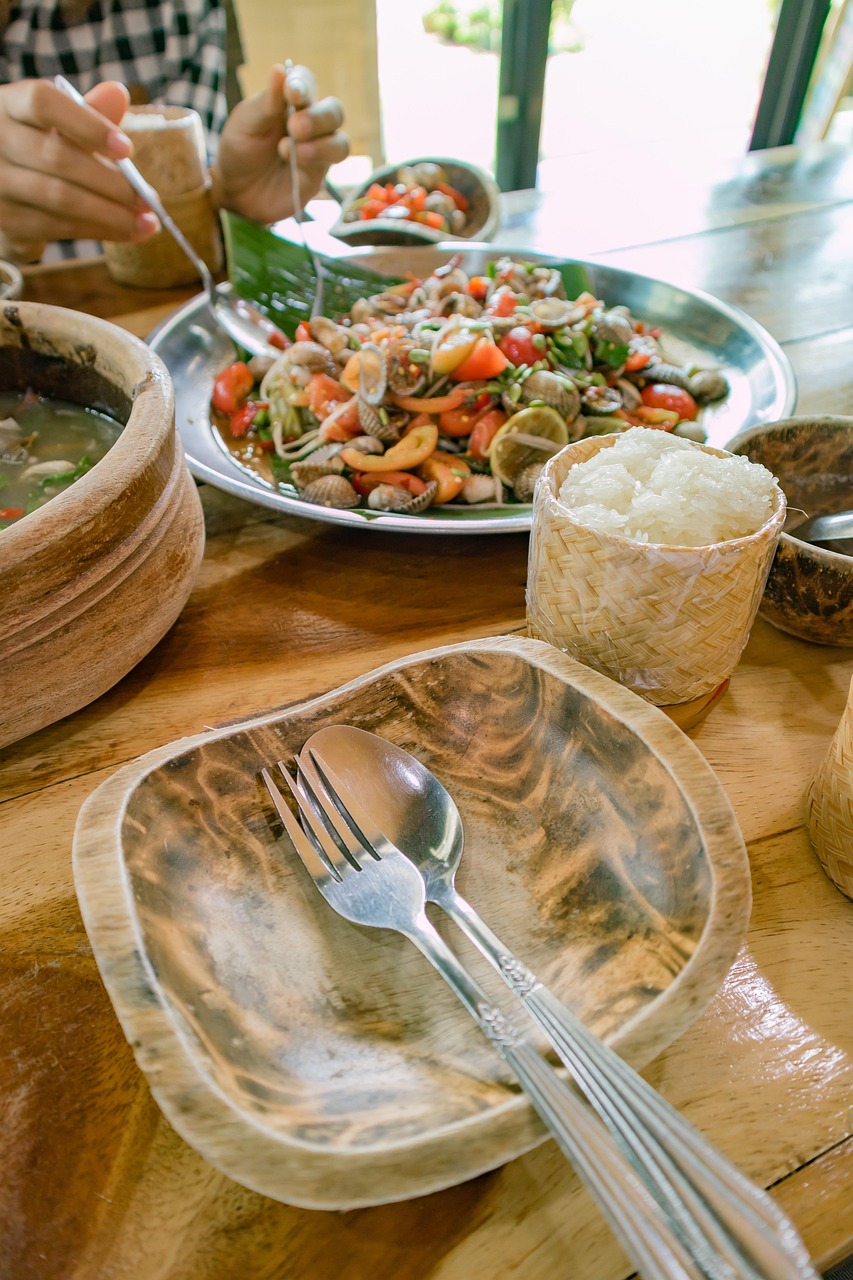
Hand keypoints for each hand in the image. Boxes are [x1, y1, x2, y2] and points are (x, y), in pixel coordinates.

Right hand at [0, 80, 158, 262]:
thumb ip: (86, 112)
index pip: (43, 103)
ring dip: (111, 214)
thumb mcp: (57, 125)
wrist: (6, 192)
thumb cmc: (37, 148)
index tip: (127, 150)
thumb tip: (118, 93)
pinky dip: (98, 230)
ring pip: (60, 198)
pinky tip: (125, 232)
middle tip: (149, 198)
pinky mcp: (5, 220)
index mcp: (9, 104)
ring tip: (146, 222)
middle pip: (57, 157)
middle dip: (111, 182)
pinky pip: (58, 227)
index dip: (87, 125)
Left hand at [210, 63, 348, 223]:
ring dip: (322, 144)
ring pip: (341, 143)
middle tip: (294, 127)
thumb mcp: (246, 122)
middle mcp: (311, 123)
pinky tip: (293, 161)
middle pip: (335, 112)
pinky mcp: (316, 177)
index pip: (307, 83)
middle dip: (318, 117)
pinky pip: (327, 167)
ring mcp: (317, 151)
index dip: (303, 84)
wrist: (234, 188)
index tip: (291, 91)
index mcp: (292, 102)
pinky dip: (314, 161)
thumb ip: (267, 101)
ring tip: (290, 148)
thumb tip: (280, 69)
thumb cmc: (240, 147)